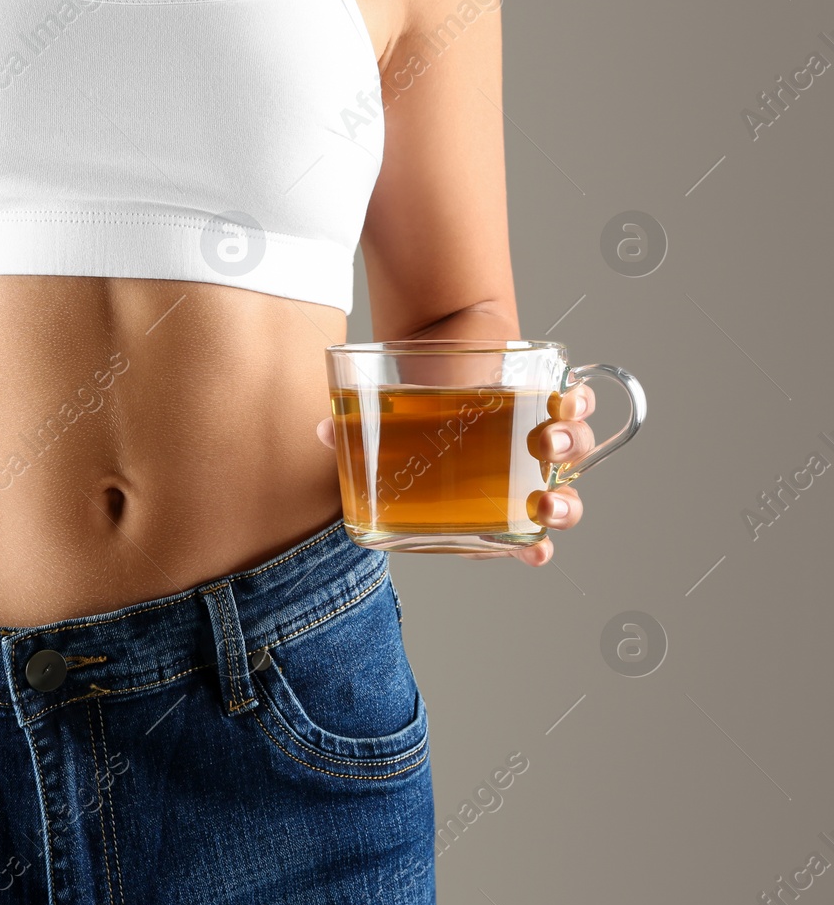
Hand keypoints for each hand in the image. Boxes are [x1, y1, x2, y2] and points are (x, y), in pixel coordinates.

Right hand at [313, 383, 597, 566]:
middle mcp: (521, 475)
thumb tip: (323, 433)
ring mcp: (538, 440)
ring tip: (549, 440)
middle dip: (562, 509)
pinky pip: (578, 408)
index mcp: (483, 501)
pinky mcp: (547, 398)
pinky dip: (580, 405)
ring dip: (571, 453)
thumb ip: (354, 441)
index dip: (531, 550)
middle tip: (545, 502)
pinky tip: (570, 398)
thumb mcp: (381, 430)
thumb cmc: (411, 410)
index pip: (516, 538)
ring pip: (576, 458)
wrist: (439, 350)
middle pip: (558, 505)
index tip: (536, 554)